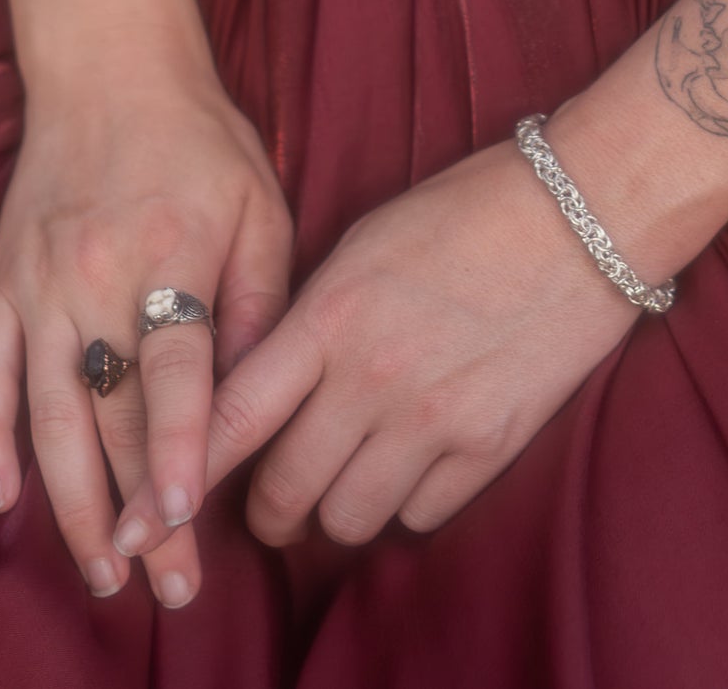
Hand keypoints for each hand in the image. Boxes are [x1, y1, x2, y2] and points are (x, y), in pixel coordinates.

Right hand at [0, 58, 292, 605]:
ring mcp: (38, 286)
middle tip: (167, 585)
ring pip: (48, 414)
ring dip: (71, 501)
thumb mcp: (260, 203)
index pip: (175, 371)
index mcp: (170, 252)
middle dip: (139, 510)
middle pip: (115, 415)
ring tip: (102, 569)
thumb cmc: (201, 141)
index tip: (183, 517)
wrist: (108, 69)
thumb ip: (258, 299)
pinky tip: (1, 497)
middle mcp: (96, 277)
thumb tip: (255, 393)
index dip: (179, 448)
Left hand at [111, 135, 638, 557]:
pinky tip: (415, 458)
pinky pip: (419, 516)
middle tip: (273, 494)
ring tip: (349, 472)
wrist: (585, 211)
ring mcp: (432, 420)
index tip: (142, 517)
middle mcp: (372, 379)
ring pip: (347, 518)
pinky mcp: (488, 447)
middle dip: (268, 507)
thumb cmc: (469, 208)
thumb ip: (306, 317)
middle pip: (283, 492)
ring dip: (337, 506)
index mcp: (330, 316)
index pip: (230, 419)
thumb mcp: (364, 242)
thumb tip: (258, 380)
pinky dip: (406, 501)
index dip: (178, 477)